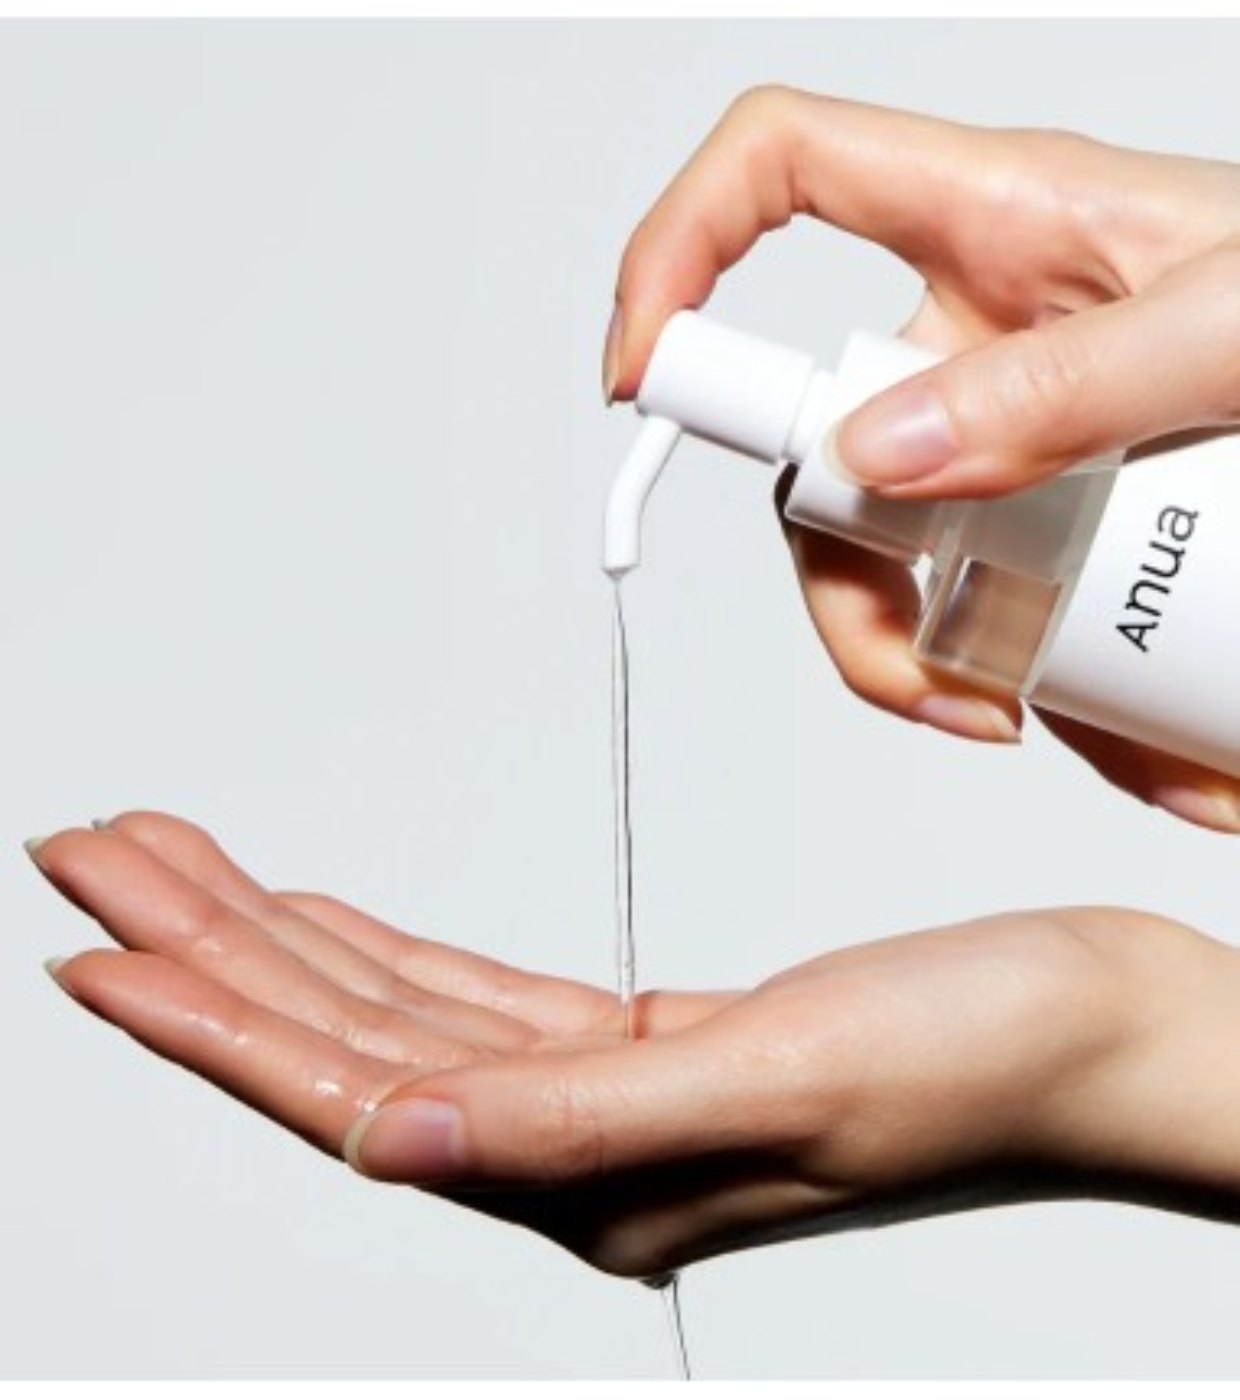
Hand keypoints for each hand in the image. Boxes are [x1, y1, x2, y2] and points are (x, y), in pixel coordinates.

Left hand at [36, 812, 1239, 1276]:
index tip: (94, 950)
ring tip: (171, 869)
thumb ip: (582, 1122)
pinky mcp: (642, 1041)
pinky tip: (317, 915)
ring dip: (275, 935)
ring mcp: (603, 1095)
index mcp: (596, 1181)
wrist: (1096, 1028)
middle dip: (205, 949)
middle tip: (94, 860)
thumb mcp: (789, 1077)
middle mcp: (576, 1151)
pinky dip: (378, 944)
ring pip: (391, 1005)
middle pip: (343, 1038)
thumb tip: (401, 1144)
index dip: (208, 1021)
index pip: (352, 1091)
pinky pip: (468, 991)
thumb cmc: (988, 1059)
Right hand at [605, 90, 1239, 830]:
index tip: (641, 376)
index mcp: (996, 218)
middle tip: (924, 668)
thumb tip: (879, 453)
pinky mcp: (1041, 503)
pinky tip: (1101, 724)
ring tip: (1032, 716)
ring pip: (878, 548)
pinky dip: (1012, 673)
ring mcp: (1000, 422)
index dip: (676, 250)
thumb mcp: (1228, 328)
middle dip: (843, 578)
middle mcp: (974, 325)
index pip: (776, 171)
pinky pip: (972, 595)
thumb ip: (1060, 383)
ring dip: (927, 655)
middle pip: (808, 442)